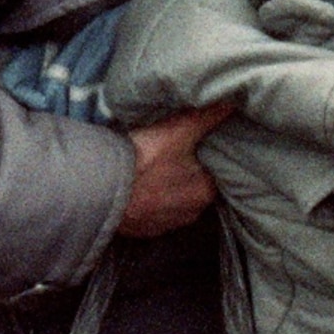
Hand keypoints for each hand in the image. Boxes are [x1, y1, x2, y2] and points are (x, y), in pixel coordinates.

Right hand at [118, 102, 233, 237]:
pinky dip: (151, 201)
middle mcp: (192, 214)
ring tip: (158, 168)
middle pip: (197, 187)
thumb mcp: (178, 130)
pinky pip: (154, 213)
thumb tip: (233, 102)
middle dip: (191, 172)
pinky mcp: (144, 231)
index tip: (202, 143)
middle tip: (179, 152)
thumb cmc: (143, 160)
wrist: (100, 192)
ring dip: (170, 188)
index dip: (211, 156)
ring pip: (175, 201)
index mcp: (206, 192)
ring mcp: (167, 225)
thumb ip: (207, 116)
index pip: (219, 172)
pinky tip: (142, 187)